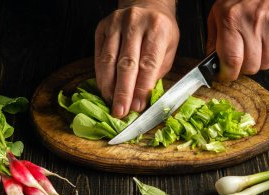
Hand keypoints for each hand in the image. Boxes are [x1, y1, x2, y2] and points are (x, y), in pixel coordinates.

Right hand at [95, 0, 178, 117]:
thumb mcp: (169, 49)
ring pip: (109, 60)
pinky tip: (104, 88)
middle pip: (127, 64)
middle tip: (120, 111)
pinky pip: (99, 55)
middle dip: (122, 92)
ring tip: (110, 103)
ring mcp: (116, 23)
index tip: (137, 107)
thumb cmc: (160, 30)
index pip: (148, 64)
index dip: (141, 88)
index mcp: (157, 29)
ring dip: (108, 86)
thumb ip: (157, 72)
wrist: (147, 4)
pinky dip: (101, 75)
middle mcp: (135, 23)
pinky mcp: (102, 27)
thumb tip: (142, 98)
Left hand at [206, 0, 268, 80]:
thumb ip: (213, 39)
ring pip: (267, 64)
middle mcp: (253, 23)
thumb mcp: (218, 12)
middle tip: (242, 58)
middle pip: (251, 66)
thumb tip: (212, 63)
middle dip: (244, 67)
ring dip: (260, 61)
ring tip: (256, 47)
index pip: (232, 60)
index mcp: (232, 20)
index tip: (226, 75)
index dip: (229, 74)